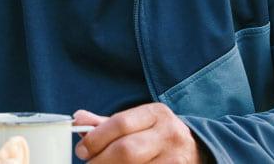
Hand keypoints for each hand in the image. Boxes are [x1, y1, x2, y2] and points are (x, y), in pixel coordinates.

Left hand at [73, 104, 201, 162]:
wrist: (195, 150)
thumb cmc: (156, 135)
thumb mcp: (137, 122)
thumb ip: (107, 123)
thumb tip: (78, 119)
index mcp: (155, 113)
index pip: (120, 123)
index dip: (96, 138)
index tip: (82, 150)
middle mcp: (169, 134)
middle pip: (127, 150)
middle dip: (101, 160)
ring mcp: (176, 158)